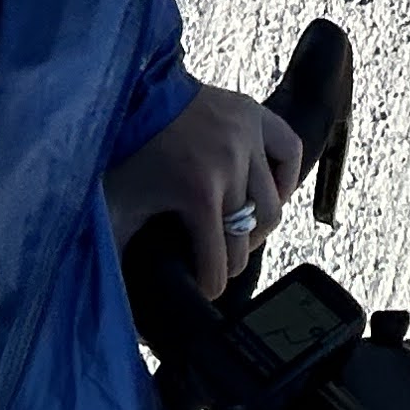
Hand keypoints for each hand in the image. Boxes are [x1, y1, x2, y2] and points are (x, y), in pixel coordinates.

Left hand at [105, 79, 305, 301]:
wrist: (133, 93)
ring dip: (257, 228)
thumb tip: (128, 317)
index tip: (203, 286)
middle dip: (230, 258)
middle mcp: (232, 167)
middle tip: (216, 257)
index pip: (219, 263)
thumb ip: (119, 258)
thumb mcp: (118, 209)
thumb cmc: (125, 152)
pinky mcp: (255, 114)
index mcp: (199, 193)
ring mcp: (248, 138)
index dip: (210, 284)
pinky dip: (286, 178)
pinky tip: (268, 191)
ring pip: (273, 206)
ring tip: (238, 230)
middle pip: (247, 240)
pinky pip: (290, 153)